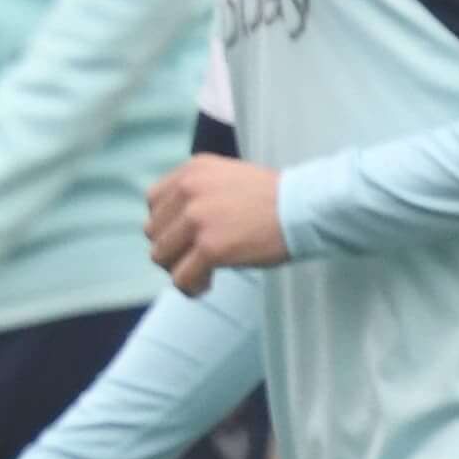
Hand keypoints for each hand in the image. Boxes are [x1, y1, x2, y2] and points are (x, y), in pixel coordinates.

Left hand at [143, 154, 286, 296]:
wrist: (304, 208)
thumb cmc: (274, 198)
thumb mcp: (227, 178)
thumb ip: (197, 193)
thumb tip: (171, 227)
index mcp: (192, 170)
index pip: (153, 202)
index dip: (167, 224)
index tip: (186, 237)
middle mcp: (189, 190)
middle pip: (154, 231)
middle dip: (172, 248)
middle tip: (196, 258)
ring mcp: (197, 219)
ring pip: (161, 256)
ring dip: (179, 269)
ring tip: (203, 273)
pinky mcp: (210, 247)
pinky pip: (181, 278)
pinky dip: (191, 287)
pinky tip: (208, 284)